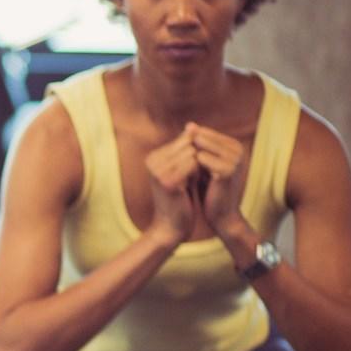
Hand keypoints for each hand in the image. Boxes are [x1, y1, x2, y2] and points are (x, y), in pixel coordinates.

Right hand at [143, 129, 203, 246]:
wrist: (171, 225)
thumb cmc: (180, 198)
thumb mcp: (181, 168)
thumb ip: (184, 147)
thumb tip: (192, 125)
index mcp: (153, 156)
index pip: (186, 139)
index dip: (195, 155)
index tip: (189, 174)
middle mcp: (152, 160)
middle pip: (190, 144)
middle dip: (198, 160)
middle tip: (188, 181)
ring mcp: (157, 169)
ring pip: (193, 153)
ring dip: (198, 168)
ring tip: (186, 184)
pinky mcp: (166, 179)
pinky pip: (193, 163)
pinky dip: (197, 175)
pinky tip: (186, 188)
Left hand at [187, 122, 250, 237]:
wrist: (221, 214)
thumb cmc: (210, 189)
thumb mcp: (205, 164)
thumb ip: (200, 146)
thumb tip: (189, 124)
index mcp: (234, 145)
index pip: (204, 133)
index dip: (187, 144)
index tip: (176, 155)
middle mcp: (238, 149)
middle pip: (202, 137)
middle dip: (186, 148)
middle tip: (175, 162)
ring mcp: (235, 159)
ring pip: (201, 147)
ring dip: (188, 158)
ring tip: (182, 171)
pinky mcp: (228, 170)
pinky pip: (203, 160)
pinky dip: (191, 167)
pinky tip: (186, 176)